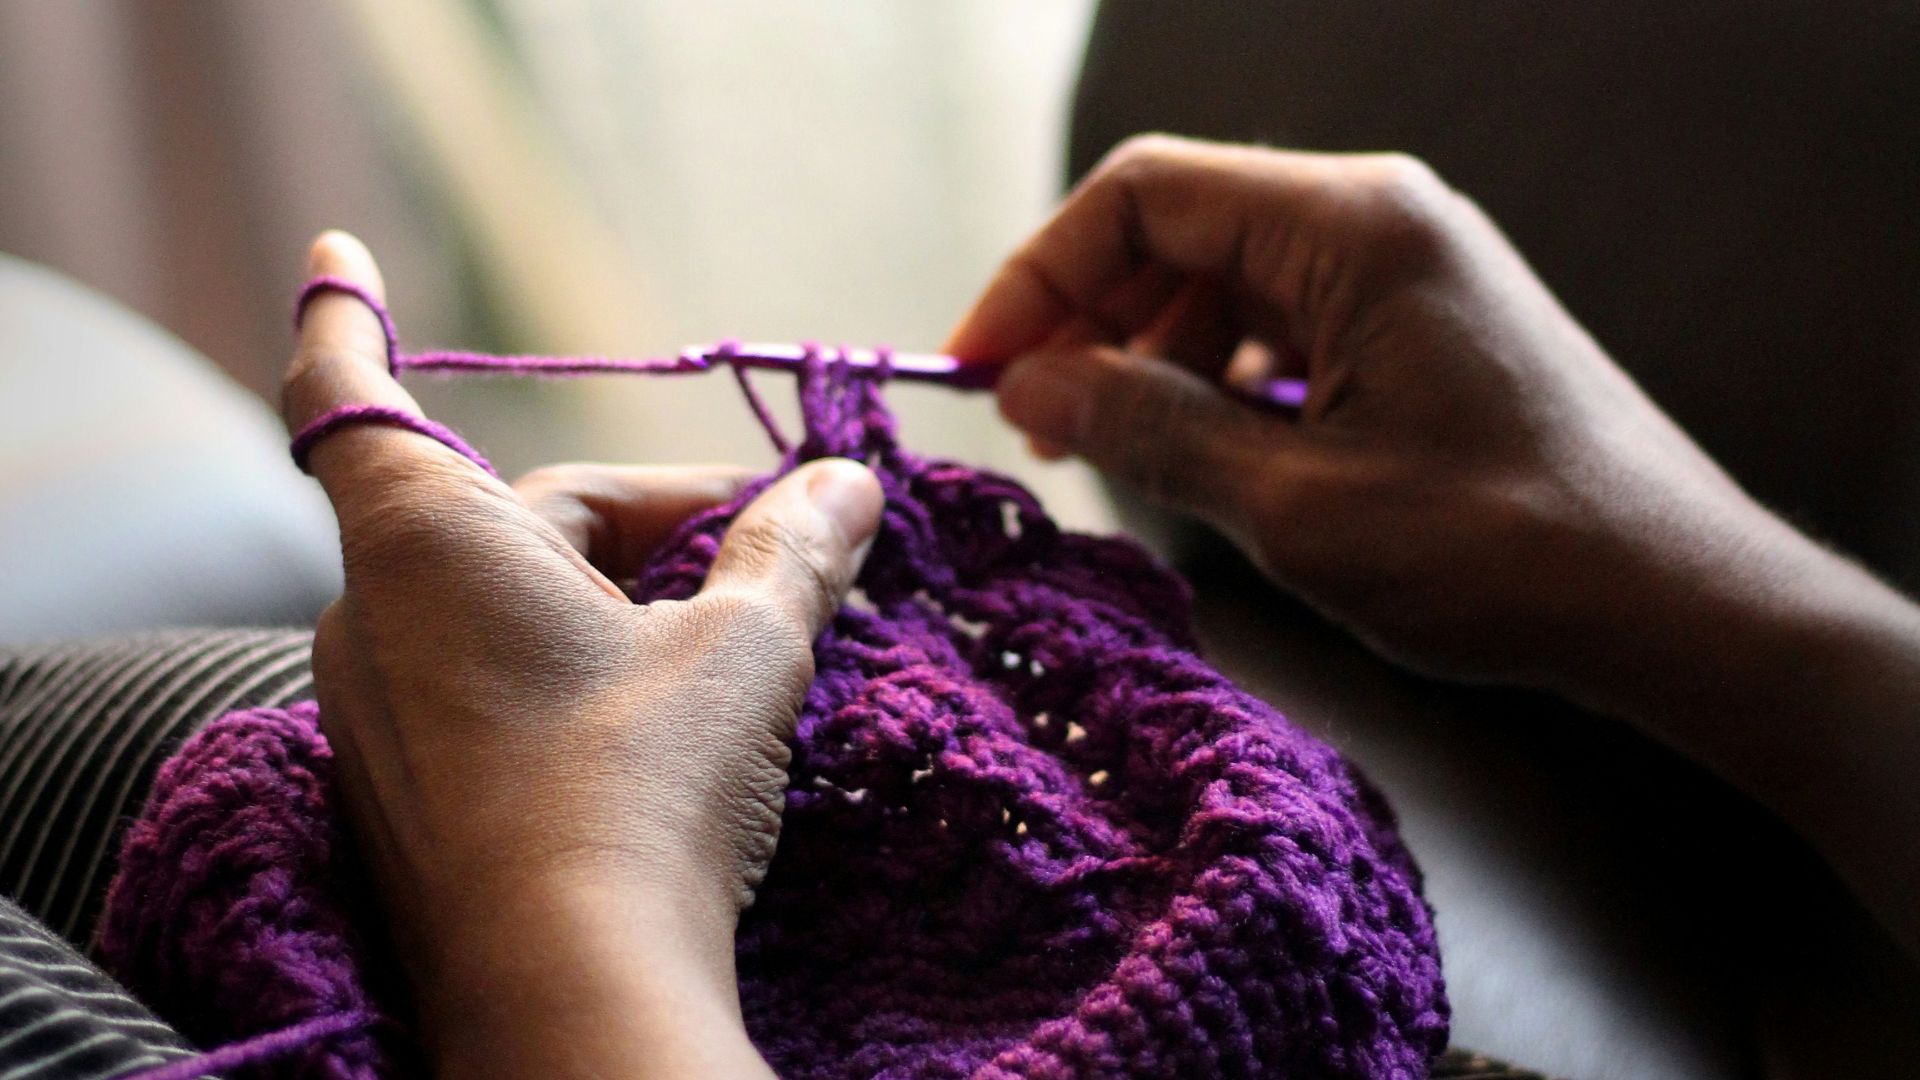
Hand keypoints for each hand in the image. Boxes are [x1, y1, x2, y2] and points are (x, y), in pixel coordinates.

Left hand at [283, 232, 882, 1076]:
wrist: (575, 990)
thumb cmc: (642, 789)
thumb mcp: (742, 651)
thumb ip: (793, 552)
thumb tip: (849, 484)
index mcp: (430, 545)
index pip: (352, 394)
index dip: (346, 316)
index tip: (336, 251)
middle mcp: (377, 621)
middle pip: (518, 517)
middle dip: (650, 520)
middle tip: (777, 546)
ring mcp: (384, 719)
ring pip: (513, 609)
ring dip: (625, 600)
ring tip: (745, 639)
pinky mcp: (414, 796)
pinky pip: (495, 687)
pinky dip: (580, 671)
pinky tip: (676, 720)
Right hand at [949, 135, 1919, 956]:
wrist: (1676, 603)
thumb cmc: (1505, 552)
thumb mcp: (1296, 502)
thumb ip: (1148, 430)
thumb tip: (1029, 386)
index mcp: (1352, 225)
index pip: (1144, 194)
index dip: (1039, 275)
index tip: (978, 367)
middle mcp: (1380, 219)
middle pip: (1181, 229)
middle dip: (1090, 320)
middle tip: (1036, 428)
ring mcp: (1407, 269)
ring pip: (1227, 280)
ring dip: (1152, 358)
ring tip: (1111, 455)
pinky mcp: (1422, 325)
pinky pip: (1286, 323)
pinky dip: (1222, 380)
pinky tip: (1207, 456)